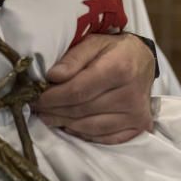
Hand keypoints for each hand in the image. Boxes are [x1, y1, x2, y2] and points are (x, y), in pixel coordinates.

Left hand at [32, 33, 154, 143]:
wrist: (144, 60)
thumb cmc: (114, 50)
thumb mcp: (93, 42)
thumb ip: (73, 58)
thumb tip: (53, 77)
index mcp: (119, 69)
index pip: (77, 91)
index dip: (53, 98)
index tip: (36, 98)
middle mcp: (130, 95)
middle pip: (81, 111)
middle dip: (55, 111)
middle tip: (39, 109)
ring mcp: (136, 114)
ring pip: (90, 128)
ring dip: (66, 124)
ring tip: (50, 117)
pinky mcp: (139, 126)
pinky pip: (105, 138)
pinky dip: (84, 134)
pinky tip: (71, 126)